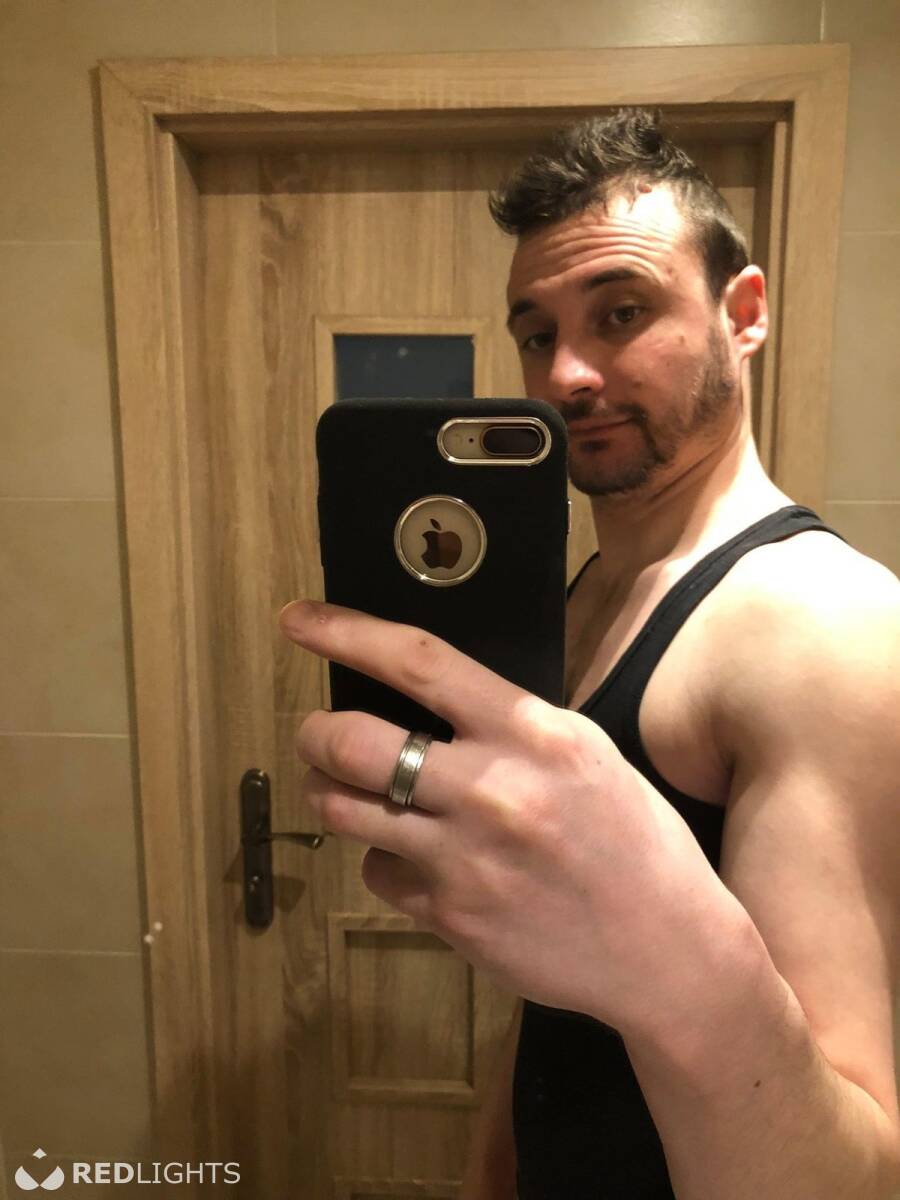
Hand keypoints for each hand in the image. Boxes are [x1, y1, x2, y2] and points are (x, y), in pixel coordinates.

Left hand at [279, 599, 742, 1036]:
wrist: (666, 950)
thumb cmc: (634, 839)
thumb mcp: (585, 752)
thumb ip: (510, 722)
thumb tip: (428, 696)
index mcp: (533, 733)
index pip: (419, 663)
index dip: (345, 634)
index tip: (298, 621)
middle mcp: (490, 790)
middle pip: (353, 742)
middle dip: (315, 732)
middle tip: (316, 733)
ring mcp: (464, 860)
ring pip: (344, 811)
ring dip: (331, 792)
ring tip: (348, 788)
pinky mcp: (449, 917)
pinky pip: (378, 873)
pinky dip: (383, 859)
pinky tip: (414, 859)